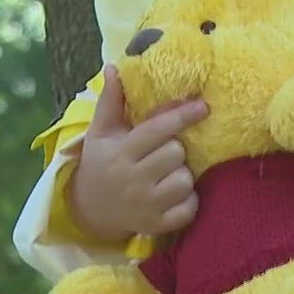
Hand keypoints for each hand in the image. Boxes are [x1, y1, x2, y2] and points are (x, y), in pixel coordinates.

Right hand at [67, 65, 206, 243]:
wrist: (90, 211)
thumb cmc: (101, 163)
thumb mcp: (100, 133)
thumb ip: (111, 101)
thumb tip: (114, 67)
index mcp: (121, 153)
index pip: (157, 130)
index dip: (181, 116)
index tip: (202, 106)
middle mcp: (134, 180)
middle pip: (176, 153)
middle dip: (175, 148)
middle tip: (162, 152)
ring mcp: (147, 205)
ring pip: (185, 180)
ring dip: (181, 174)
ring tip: (166, 174)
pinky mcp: (159, 225)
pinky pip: (189, 207)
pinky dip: (187, 200)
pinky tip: (171, 195)